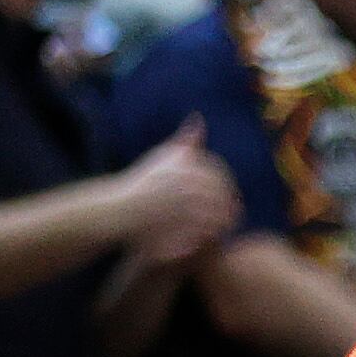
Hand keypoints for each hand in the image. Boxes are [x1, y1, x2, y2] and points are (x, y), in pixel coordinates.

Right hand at [117, 117, 243, 268]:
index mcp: (182, 165)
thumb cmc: (143, 181)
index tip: (233, 194)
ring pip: (212, 215)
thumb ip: (185, 141)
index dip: (228, 185)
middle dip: (229, 204)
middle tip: (236, 213)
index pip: (218, 175)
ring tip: (228, 226)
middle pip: (218, 195)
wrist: (119, 208)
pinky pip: (200, 231)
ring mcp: (177, 204)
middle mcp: (181, 183)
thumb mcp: (163, 156)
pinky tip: (213, 238)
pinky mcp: (174, 225)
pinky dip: (209, 235)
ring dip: (223, 221)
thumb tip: (199, 118)